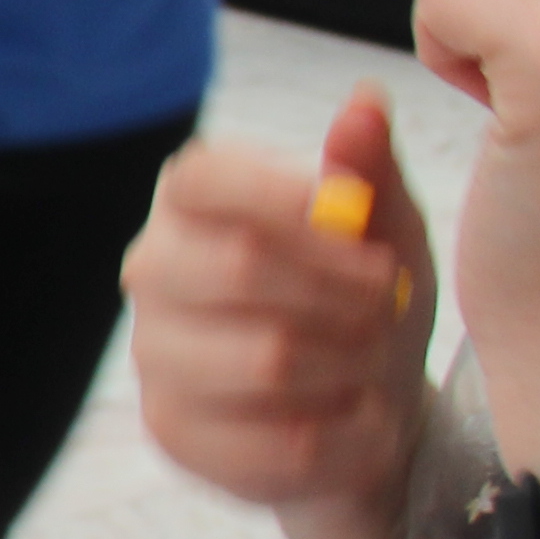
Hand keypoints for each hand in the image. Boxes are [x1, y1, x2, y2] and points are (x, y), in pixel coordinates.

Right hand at [122, 84, 434, 538]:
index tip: (358, 229)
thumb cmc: (366, 303)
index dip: (281, 198)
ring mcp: (153, 355)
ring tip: (373, 361)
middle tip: (385, 303)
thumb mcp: (386, 229)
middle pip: (237, 268)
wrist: (368, 412)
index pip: (200, 179)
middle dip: (341, 292)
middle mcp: (154, 272)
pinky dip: (346, 433)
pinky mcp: (173, 432)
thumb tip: (364, 100)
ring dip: (351, 364)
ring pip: (265, 359)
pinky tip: (357, 419)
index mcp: (193, 205)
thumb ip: (370, 169)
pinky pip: (276, 439)